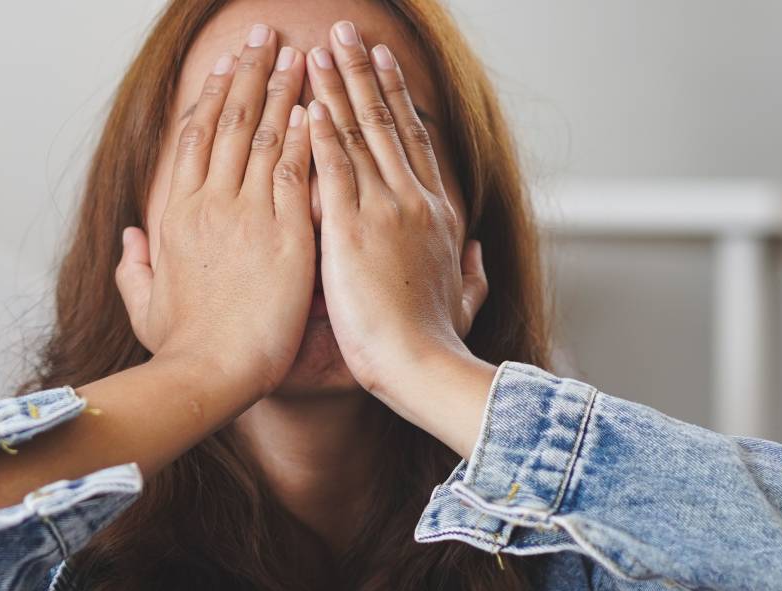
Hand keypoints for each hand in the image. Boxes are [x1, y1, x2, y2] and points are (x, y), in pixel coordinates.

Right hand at [117, 27, 313, 396]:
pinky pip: (294, 170)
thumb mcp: (144, 304)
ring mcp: (246, 213)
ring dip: (281, 88)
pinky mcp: (284, 232)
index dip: (211, 97)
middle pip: (229, 121)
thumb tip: (131, 238)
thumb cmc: (182, 348)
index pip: (194, 139)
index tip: (225, 66)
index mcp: (175, 215)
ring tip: (297, 52)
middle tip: (264, 35)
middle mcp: (208, 203)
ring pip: (264, 134)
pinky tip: (315, 104)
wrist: (211, 371)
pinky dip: (305, 133)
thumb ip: (135, 266)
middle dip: (249, 72)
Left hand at [303, 21, 488, 401]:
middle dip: (364, 73)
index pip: (412, 143)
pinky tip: (306, 100)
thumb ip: (471, 273)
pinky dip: (319, 130)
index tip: (383, 65)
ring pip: (357, 133)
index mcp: (437, 216)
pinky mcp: (351, 229)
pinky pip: (333, 168)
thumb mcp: (465, 301)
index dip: (396, 99)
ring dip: (337, 86)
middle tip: (348, 32)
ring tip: (320, 47)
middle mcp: (413, 201)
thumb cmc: (438, 345)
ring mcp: (384, 210)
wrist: (424, 366)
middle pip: (385, 122)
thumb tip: (476, 253)